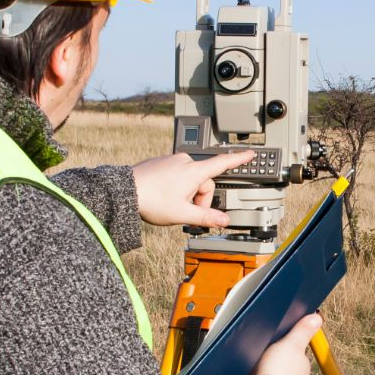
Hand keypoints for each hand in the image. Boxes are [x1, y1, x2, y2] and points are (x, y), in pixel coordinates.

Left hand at [132, 150, 256, 227]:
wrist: (124, 191)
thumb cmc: (151, 200)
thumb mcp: (182, 214)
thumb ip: (205, 217)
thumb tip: (223, 221)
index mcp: (194, 171)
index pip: (223, 163)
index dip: (239, 159)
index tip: (250, 154)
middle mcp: (184, 162)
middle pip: (203, 182)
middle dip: (199, 199)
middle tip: (186, 213)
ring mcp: (172, 161)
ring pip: (189, 180)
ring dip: (186, 194)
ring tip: (170, 206)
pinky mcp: (161, 163)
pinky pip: (176, 176)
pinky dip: (175, 188)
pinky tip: (162, 197)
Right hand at [253, 313, 322, 374]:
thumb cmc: (279, 372)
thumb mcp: (291, 344)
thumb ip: (302, 331)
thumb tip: (318, 318)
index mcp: (303, 367)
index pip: (297, 353)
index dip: (287, 345)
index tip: (275, 342)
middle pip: (286, 365)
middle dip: (276, 360)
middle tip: (262, 353)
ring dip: (267, 373)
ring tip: (254, 367)